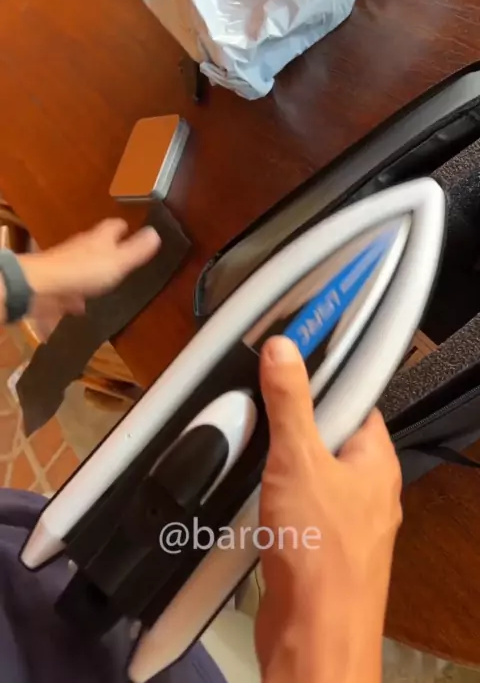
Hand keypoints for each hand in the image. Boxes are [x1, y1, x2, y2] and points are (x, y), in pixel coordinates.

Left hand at [18, 219, 159, 319]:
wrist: (42, 287)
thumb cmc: (84, 271)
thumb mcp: (118, 261)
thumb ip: (137, 249)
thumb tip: (156, 232)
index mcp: (100, 239)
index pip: (114, 226)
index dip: (123, 227)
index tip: (130, 229)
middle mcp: (82, 247)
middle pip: (97, 243)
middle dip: (108, 249)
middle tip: (121, 257)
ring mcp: (67, 264)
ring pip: (83, 264)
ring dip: (92, 271)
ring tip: (104, 283)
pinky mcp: (56, 282)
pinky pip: (71, 286)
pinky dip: (77, 293)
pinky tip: (82, 306)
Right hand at [255, 336, 401, 682]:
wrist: (311, 636)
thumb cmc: (319, 550)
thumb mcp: (298, 459)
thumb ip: (290, 402)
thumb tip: (285, 349)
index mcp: (374, 458)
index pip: (354, 397)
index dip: (324, 375)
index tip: (291, 355)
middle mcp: (366, 486)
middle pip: (325, 431)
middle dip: (289, 420)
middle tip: (256, 402)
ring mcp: (344, 518)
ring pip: (306, 468)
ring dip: (275, 459)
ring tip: (245, 442)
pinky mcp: (318, 544)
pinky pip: (294, 502)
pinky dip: (271, 493)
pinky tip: (248, 491)